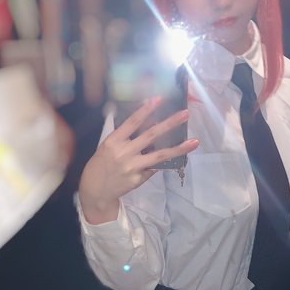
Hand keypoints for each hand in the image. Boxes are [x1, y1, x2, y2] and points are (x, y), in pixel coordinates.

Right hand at [79, 97, 198, 223]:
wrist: (95, 190)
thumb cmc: (101, 164)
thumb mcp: (109, 146)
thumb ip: (126, 137)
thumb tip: (150, 127)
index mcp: (114, 141)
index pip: (132, 122)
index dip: (145, 110)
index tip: (158, 99)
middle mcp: (124, 152)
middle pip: (151, 135)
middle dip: (170, 123)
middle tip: (185, 114)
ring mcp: (133, 167)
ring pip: (160, 155)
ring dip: (179, 148)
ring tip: (195, 142)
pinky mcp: (139, 179)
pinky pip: (154, 168)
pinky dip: (162, 162)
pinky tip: (173, 158)